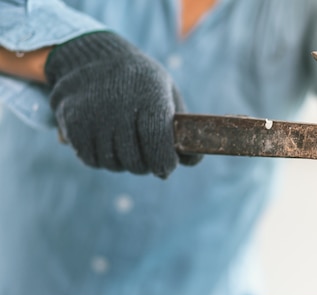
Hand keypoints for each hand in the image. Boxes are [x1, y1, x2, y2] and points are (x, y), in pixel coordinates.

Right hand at [45, 31, 200, 177]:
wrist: (90, 56)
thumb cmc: (140, 81)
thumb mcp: (166, 91)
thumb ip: (181, 127)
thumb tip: (191, 162)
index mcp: (149, 98)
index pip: (158, 145)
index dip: (165, 163)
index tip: (167, 166)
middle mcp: (119, 107)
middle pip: (136, 162)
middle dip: (146, 165)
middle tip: (146, 155)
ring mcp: (93, 116)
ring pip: (113, 164)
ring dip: (122, 162)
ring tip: (125, 145)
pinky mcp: (73, 123)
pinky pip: (90, 159)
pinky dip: (100, 158)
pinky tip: (106, 143)